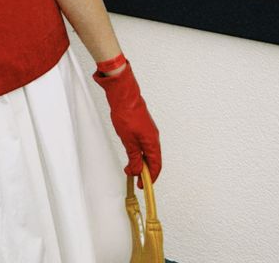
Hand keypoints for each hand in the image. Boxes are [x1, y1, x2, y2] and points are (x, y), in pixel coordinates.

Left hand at [93, 61, 160, 184]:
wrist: (123, 94)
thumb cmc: (126, 113)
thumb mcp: (128, 140)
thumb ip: (134, 157)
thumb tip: (137, 170)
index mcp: (152, 142)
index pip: (155, 166)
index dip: (150, 178)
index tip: (143, 185)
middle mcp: (153, 137)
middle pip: (153, 160)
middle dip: (145, 171)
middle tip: (136, 179)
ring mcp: (149, 131)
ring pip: (148, 151)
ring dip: (141, 161)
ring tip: (131, 167)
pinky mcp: (143, 126)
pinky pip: (144, 143)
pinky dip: (139, 152)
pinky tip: (131, 152)